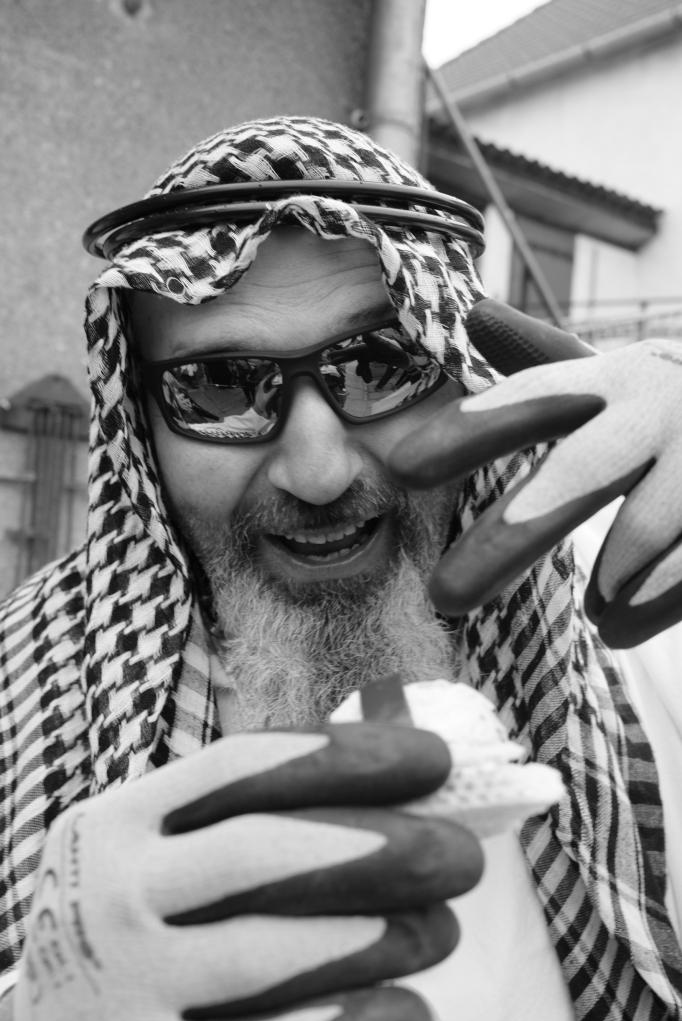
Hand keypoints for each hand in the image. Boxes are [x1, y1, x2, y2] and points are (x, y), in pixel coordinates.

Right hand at [12, 725, 480, 1020]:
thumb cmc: (142, 927)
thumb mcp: (163, 856)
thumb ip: (251, 820)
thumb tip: (403, 790)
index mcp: (119, 824)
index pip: (244, 767)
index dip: (347, 756)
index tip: (433, 759)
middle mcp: (113, 899)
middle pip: (260, 854)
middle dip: (379, 847)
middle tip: (461, 855)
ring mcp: (128, 988)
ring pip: (267, 955)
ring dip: (379, 936)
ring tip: (440, 930)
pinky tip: (409, 1008)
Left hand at [389, 299, 681, 647]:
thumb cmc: (678, 412)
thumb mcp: (623, 376)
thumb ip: (547, 355)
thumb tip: (474, 313)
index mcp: (620, 376)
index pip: (532, 399)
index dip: (469, 431)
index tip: (402, 467)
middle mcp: (660, 406)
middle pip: (574, 478)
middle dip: (505, 540)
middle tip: (444, 597)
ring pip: (638, 539)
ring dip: (607, 583)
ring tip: (597, 607)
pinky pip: (678, 576)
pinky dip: (645, 606)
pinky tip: (620, 623)